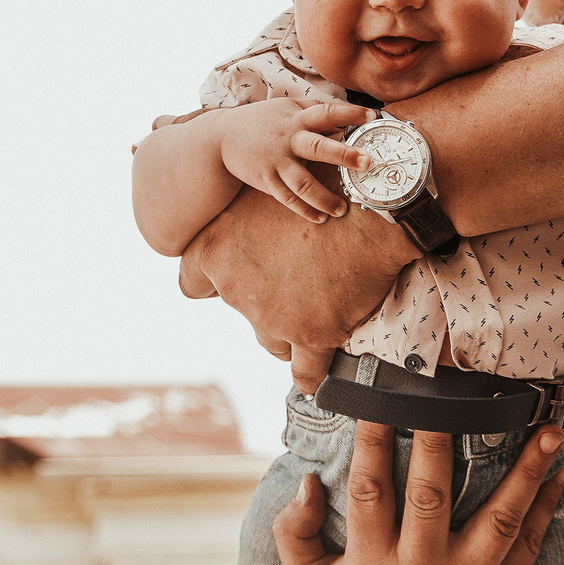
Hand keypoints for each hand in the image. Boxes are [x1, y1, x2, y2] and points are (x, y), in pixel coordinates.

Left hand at [179, 187, 416, 386]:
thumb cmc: (318, 191)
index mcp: (215, 250)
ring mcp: (270, 316)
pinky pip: (305, 372)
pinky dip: (310, 374)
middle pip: (242, 310)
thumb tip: (241, 228)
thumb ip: (242, 222)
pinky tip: (317, 372)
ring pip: (271, 340)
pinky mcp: (310, 335)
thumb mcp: (265, 197)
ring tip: (321, 302)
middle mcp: (234, 287)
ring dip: (290, 329)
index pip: (192, 283)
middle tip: (297, 278)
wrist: (371, 208)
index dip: (215, 284)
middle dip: (266, 301)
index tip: (241, 277)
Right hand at [217, 98, 371, 223]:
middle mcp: (288, 139)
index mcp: (296, 118)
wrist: (220, 137)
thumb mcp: (285, 108)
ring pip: (303, 182)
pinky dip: (305, 210)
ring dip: (324, 197)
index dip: (350, 114)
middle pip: (319, 147)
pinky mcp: (266, 180)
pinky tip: (320, 218)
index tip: (372, 117)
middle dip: (344, 155)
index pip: (327, 112)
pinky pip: (288, 198)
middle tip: (367, 163)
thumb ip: (312, 111)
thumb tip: (344, 117)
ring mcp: (276, 161)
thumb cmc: (261, 121)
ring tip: (342, 209)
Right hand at [272, 418, 563, 564]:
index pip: (369, 493)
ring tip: (547, 429)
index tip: (380, 399)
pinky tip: (561, 470)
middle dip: (442, 443)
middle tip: (454, 396)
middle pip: (432, 499)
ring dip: (526, 472)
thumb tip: (308, 483)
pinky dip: (547, 507)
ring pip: (498, 520)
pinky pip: (528, 546)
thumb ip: (294, 534)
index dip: (373, 444)